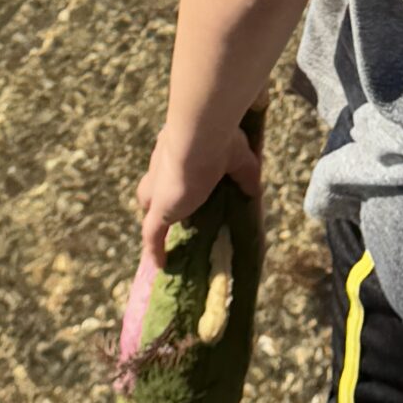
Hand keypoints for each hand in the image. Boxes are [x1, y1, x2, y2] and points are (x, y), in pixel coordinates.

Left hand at [137, 121, 261, 266]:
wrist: (199, 138)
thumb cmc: (219, 141)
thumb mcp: (240, 158)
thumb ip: (246, 175)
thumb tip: (254, 191)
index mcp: (177, 147)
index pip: (173, 163)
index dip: (178, 173)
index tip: (188, 183)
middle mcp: (161, 166)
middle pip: (154, 183)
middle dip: (161, 193)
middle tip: (179, 206)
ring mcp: (156, 189)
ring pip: (148, 203)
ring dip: (155, 214)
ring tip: (167, 232)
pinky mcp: (158, 211)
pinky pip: (152, 235)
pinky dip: (156, 249)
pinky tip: (161, 264)